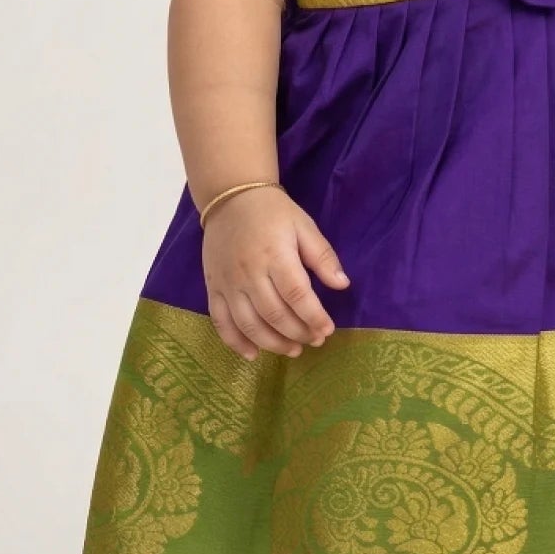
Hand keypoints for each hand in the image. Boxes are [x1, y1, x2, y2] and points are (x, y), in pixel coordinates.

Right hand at [202, 187, 349, 360]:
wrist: (230, 198)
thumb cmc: (274, 212)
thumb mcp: (304, 226)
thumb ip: (322, 257)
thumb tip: (342, 285)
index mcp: (275, 255)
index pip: (297, 295)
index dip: (314, 317)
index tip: (328, 330)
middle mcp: (249, 273)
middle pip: (274, 314)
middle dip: (298, 333)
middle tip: (316, 340)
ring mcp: (228, 283)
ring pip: (249, 324)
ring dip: (273, 343)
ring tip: (293, 350)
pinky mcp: (212, 287)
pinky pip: (221, 321)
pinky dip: (235, 342)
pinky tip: (252, 355)